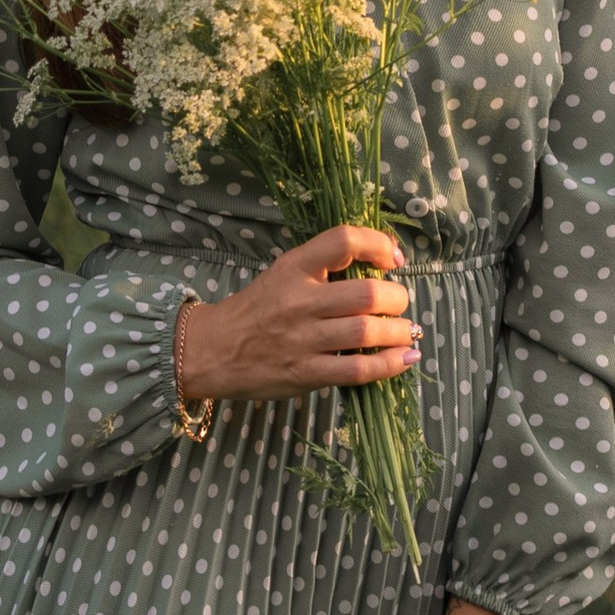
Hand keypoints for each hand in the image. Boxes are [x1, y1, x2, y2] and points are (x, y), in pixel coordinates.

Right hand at [179, 226, 419, 404]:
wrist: (210, 351)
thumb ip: (322, 270)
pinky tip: (404, 357)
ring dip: (398, 331)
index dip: (379, 245)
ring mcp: (302, 339)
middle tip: (399, 304)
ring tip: (405, 331)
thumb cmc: (254, 311)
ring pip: (366, 332)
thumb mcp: (282, 274)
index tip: (394, 260)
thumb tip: (381, 270)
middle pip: (367, 294)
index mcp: (293, 267)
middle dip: (397, 299)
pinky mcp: (305, 373)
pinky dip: (389, 364)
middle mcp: (299, 300)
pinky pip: (358, 369)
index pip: (343, 241)